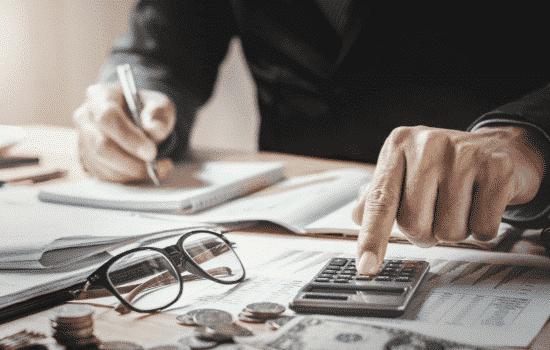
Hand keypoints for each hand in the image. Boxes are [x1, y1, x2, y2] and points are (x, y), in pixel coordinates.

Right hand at [73, 84, 175, 182]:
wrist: (139, 120)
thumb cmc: (147, 110)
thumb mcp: (159, 105)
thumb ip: (158, 114)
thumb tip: (153, 131)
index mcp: (100, 96)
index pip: (107, 117)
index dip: (128, 137)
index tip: (151, 152)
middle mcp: (85, 117)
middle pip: (101, 146)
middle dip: (131, 161)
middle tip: (156, 166)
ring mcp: (84, 140)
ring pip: (103, 165)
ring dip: (133, 172)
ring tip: (157, 169)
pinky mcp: (88, 159)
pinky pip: (106, 175)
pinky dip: (128, 178)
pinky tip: (144, 171)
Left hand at [352, 125, 543, 274]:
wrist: (499, 148)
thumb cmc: (445, 164)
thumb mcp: (406, 170)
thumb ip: (380, 195)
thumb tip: (358, 216)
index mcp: (398, 145)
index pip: (380, 201)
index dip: (372, 237)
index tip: (366, 266)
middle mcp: (427, 144)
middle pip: (413, 224)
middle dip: (424, 233)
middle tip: (435, 213)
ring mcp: (464, 154)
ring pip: (448, 232)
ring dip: (454, 230)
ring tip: (460, 204)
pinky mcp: (497, 169)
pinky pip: (482, 228)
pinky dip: (481, 227)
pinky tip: (481, 203)